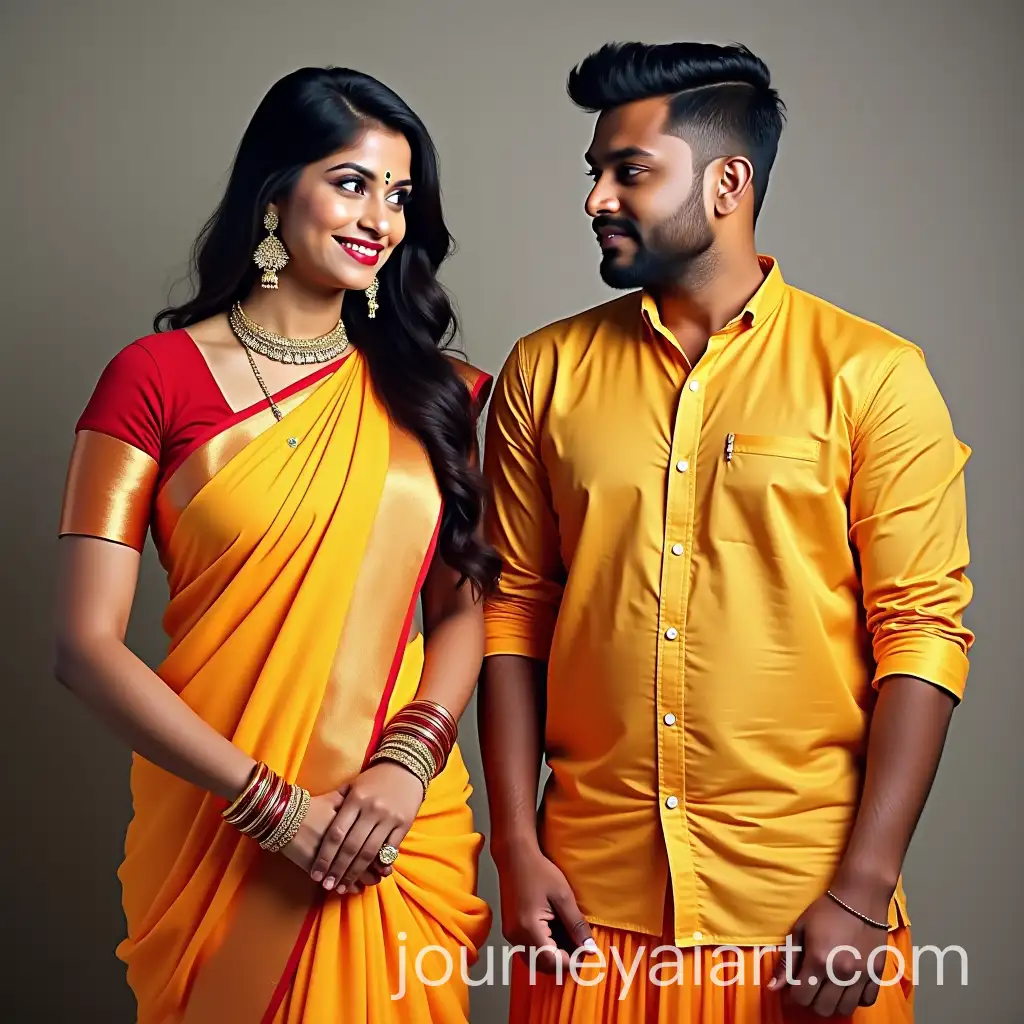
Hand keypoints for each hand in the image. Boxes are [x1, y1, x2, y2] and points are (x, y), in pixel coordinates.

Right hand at [279, 789, 389, 891]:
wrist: (283, 815)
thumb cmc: (312, 806)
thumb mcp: (335, 797)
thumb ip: (353, 798)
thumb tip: (369, 797)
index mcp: (351, 821)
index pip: (372, 841)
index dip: (381, 853)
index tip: (387, 860)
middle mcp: (343, 839)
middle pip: (364, 859)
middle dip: (374, 870)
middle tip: (381, 875)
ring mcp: (329, 854)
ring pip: (351, 872)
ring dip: (361, 880)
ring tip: (367, 883)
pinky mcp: (315, 865)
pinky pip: (335, 879)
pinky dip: (345, 886)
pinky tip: (351, 889)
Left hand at [309, 761, 423, 892]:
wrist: (406, 768)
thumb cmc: (374, 779)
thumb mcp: (353, 786)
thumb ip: (337, 804)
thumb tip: (316, 824)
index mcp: (356, 799)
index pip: (336, 834)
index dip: (325, 857)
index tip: (316, 874)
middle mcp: (371, 809)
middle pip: (350, 847)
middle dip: (337, 870)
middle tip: (327, 886)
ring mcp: (388, 818)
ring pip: (369, 852)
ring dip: (354, 873)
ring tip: (343, 886)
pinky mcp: (404, 824)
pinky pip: (389, 850)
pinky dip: (378, 865)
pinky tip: (369, 877)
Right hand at [495, 838, 595, 973]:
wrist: (514, 855)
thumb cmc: (540, 871)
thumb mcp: (564, 896)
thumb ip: (576, 925)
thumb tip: (589, 949)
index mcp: (529, 928)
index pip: (551, 961)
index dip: (571, 962)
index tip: (585, 953)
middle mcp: (516, 937)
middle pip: (542, 965)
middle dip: (562, 961)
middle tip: (579, 947)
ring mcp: (510, 934)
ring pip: (534, 959)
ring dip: (552, 956)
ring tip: (569, 939)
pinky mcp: (510, 930)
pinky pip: (528, 949)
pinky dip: (543, 948)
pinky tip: (554, 933)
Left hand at [770, 888, 892, 1016]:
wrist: (860, 898)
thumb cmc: (826, 910)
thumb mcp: (800, 930)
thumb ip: (788, 960)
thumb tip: (773, 986)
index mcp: (818, 960)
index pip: (802, 997)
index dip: (794, 995)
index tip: (794, 986)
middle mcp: (840, 973)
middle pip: (823, 1008)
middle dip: (813, 1001)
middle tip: (812, 986)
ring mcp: (861, 976)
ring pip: (845, 1009)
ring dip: (833, 1003)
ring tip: (829, 988)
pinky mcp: (877, 975)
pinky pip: (867, 1001)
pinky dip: (856, 999)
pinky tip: (848, 986)